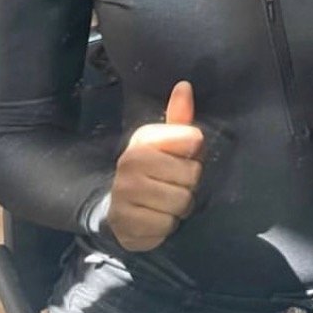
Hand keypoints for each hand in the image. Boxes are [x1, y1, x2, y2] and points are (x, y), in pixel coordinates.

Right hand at [105, 80, 203, 251]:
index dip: (194, 153)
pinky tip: (155, 217)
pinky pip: (166, 227)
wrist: (118, 205)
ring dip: (179, 207)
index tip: (182, 157)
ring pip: (181, 203)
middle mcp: (129, 162)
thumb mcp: (166, 140)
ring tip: (165, 201)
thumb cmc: (154, 168)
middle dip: (189, 184)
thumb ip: (179, 115)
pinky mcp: (125, 224)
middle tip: (174, 185)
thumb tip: (184, 85)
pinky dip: (166, 226)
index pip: (194, 140)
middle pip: (191, 175)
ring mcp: (124, 194)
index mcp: (143, 138)